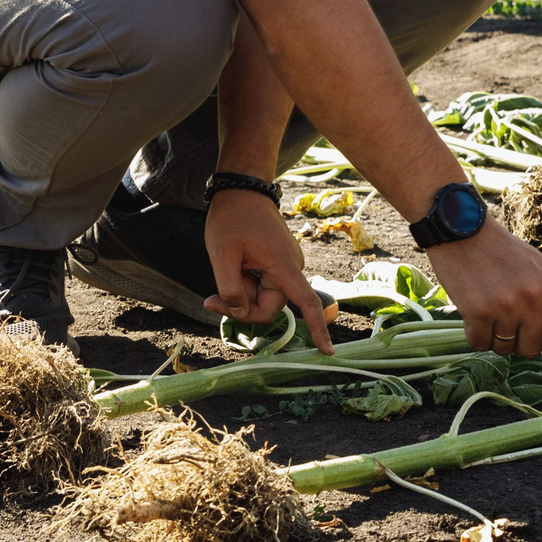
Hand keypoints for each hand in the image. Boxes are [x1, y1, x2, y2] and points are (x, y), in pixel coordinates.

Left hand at [203, 189, 335, 350]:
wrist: (241, 189)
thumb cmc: (231, 218)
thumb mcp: (221, 254)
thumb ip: (230, 289)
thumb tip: (239, 312)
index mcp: (283, 265)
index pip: (306, 303)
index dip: (317, 329)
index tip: (328, 353)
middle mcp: (292, 267)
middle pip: (269, 307)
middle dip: (242, 306)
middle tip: (212, 296)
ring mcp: (287, 264)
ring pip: (264, 297)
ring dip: (243, 292)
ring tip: (229, 266)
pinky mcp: (280, 262)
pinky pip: (264, 286)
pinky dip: (247, 283)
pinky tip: (237, 264)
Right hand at [427, 223, 541, 362]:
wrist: (462, 230)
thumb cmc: (498, 249)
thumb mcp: (534, 265)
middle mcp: (529, 299)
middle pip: (532, 347)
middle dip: (521, 344)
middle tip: (509, 327)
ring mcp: (504, 307)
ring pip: (504, 348)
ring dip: (496, 339)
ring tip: (489, 315)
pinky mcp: (477, 313)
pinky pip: (480, 344)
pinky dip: (476, 336)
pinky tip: (473, 316)